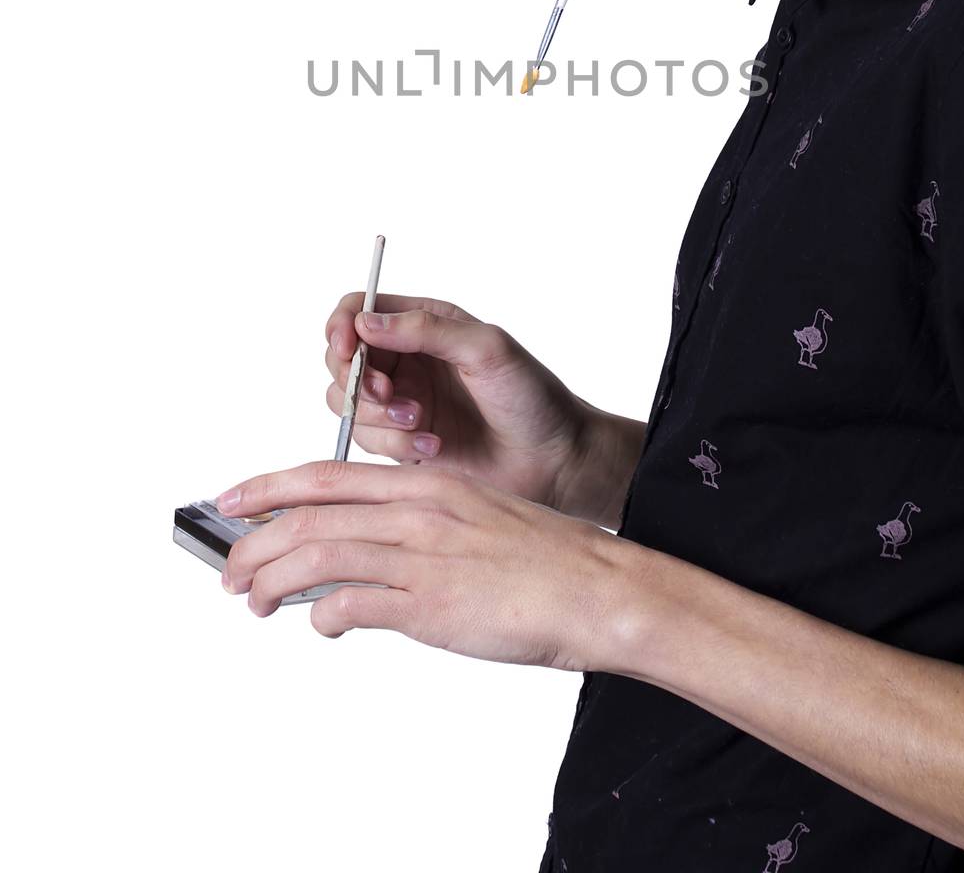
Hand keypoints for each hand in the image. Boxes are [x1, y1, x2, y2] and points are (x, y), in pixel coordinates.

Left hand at [216, 459, 636, 667]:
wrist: (596, 588)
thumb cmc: (541, 561)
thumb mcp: (470, 518)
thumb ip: (415, 525)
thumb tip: (362, 553)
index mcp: (425, 483)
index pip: (325, 475)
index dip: (269, 487)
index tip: (233, 501)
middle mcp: (416, 510)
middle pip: (307, 514)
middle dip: (252, 543)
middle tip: (228, 572)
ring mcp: (421, 556)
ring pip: (316, 556)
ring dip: (271, 583)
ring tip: (255, 605)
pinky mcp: (430, 604)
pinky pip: (351, 604)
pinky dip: (321, 617)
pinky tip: (322, 627)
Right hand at [323, 291, 593, 509]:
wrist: (554, 460)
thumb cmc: (531, 396)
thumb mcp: (486, 348)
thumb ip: (426, 330)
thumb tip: (365, 322)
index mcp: (426, 325)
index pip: (360, 308)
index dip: (342, 325)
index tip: (347, 348)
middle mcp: (408, 360)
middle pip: (341, 359)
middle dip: (356, 379)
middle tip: (388, 395)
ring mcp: (402, 402)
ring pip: (347, 404)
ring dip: (377, 416)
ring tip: (421, 423)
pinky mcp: (402, 443)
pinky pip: (368, 441)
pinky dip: (394, 446)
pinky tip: (434, 449)